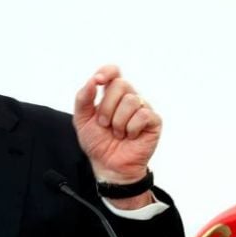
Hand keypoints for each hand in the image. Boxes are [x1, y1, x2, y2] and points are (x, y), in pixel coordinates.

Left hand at [72, 65, 160, 199]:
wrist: (108, 166)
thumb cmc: (98, 143)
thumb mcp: (82, 120)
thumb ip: (83, 99)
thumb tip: (92, 81)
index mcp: (111, 95)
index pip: (113, 71)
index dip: (107, 71)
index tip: (98, 81)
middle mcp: (128, 98)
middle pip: (121, 84)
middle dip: (107, 107)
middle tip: (104, 124)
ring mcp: (142, 108)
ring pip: (132, 100)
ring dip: (118, 121)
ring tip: (117, 133)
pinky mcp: (153, 121)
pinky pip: (142, 115)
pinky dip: (131, 128)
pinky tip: (130, 136)